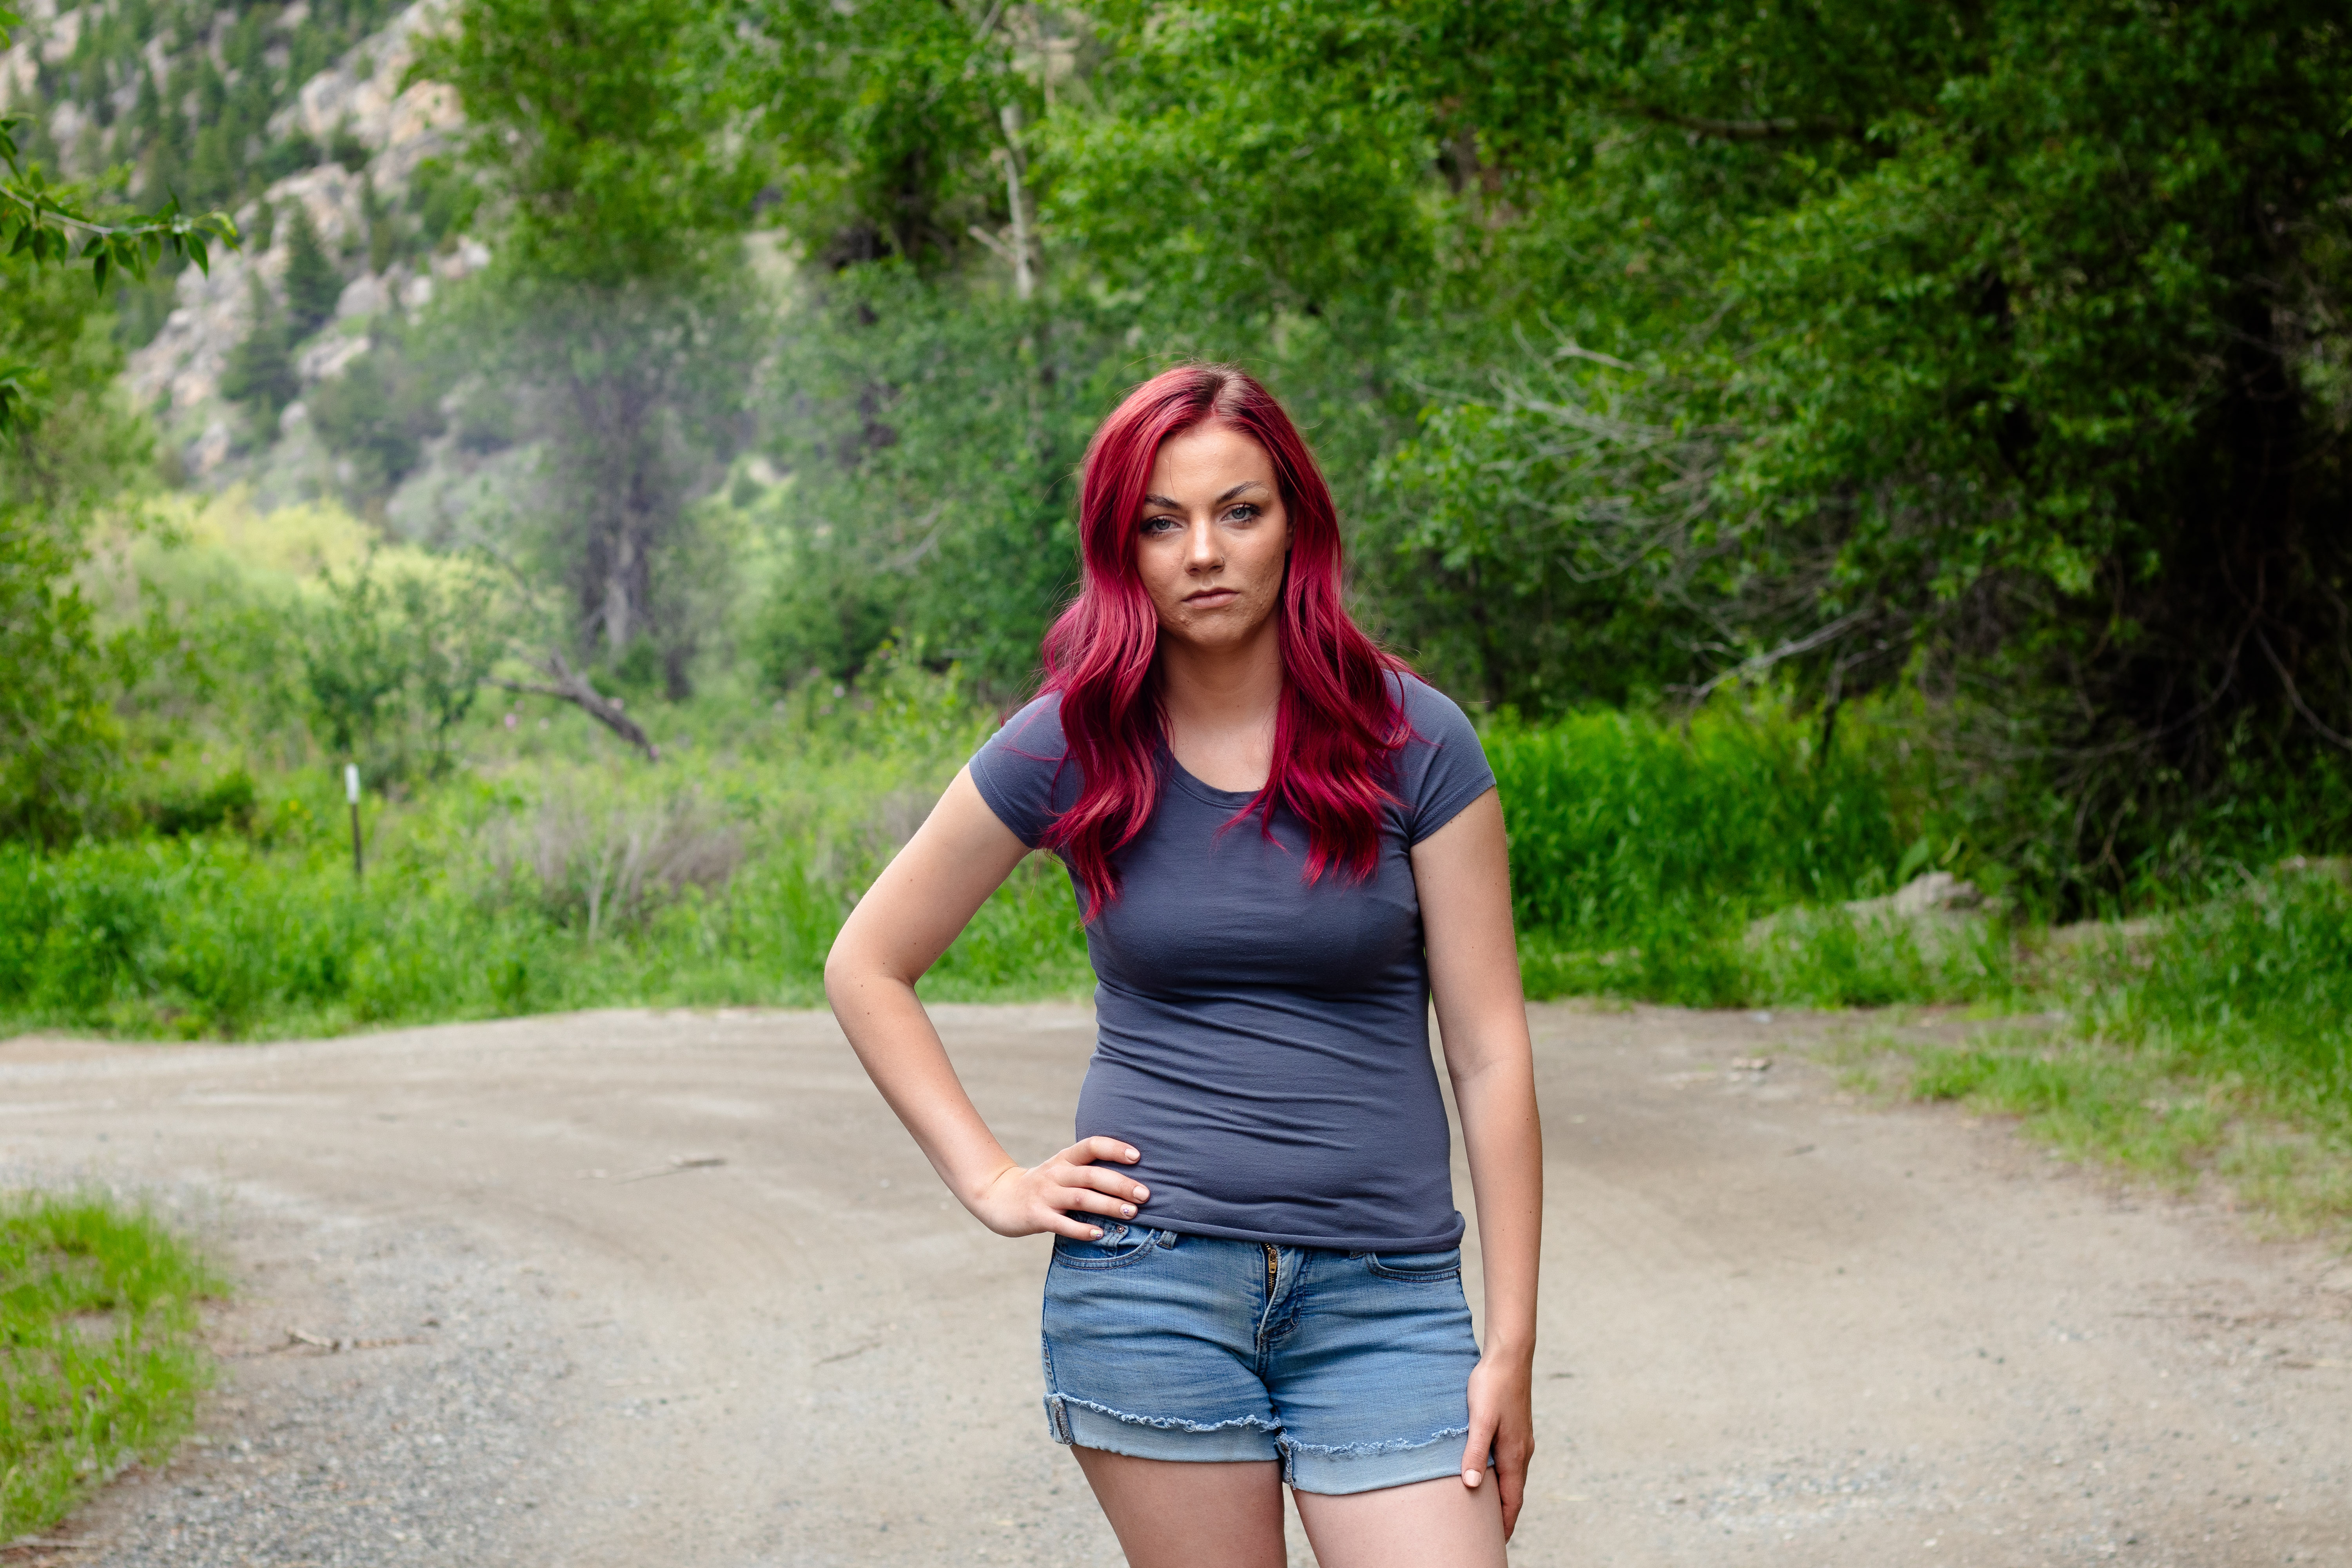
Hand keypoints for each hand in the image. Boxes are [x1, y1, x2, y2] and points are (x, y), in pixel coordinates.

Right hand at [968, 1136, 1149, 1238]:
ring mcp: (1045, 1195)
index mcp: (1064, 1159)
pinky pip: (1062, 1223)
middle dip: (1121, 1184)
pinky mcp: (1036, 1216)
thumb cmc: (1042, 1186)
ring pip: (1081, 1198)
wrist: (997, 1197)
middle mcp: (1056, 1174)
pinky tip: (1100, 1234)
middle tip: (1145, 1195)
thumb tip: (1131, 1179)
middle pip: (1092, 1175)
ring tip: (1131, 1213)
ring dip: (1108, 1205)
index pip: (1092, 1145)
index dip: (1115, 1148)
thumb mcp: (1062, 1170)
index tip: (1138, 1157)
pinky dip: (1082, 1229)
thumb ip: (1088, 1171)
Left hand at [1460, 1349, 1534, 1537]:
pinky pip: (1511, 1463)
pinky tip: (1491, 1475)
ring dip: (1504, 1496)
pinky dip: (1503, 1478)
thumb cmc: (1492, 1386)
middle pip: (1514, 1493)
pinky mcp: (1516, 1429)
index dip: (1504, 1523)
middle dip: (1504, 1515)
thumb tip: (1471, 1486)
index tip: (1496, 1542)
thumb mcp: (1480, 1420)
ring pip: (1513, 1478)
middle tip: (1490, 1535)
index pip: (1512, 1500)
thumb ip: (1475, 1452)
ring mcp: (1521, 1440)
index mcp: (1515, 1455)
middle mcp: (1522, 1452)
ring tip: (1489, 1512)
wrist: (1509, 1356)